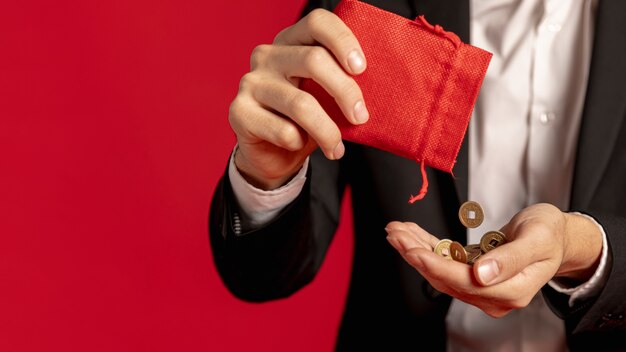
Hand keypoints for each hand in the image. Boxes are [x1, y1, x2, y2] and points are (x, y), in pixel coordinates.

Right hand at [228, 9, 368, 189]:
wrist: (270, 153)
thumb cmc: (304, 120)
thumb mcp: (325, 95)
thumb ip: (342, 82)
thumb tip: (382, 85)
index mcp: (291, 41)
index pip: (317, 22)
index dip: (342, 40)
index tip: (361, 68)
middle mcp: (267, 55)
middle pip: (314, 60)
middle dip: (345, 91)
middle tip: (361, 116)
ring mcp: (250, 82)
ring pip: (300, 103)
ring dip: (327, 130)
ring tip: (337, 148)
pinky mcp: (239, 111)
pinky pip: (282, 130)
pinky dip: (299, 142)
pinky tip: (300, 146)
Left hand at [385, 203, 602, 316]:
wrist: (555, 236)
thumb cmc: (549, 234)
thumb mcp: (537, 239)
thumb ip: (511, 260)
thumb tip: (483, 275)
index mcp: (511, 290)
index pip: (463, 281)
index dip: (434, 264)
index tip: (411, 248)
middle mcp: (493, 294)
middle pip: (445, 277)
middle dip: (416, 254)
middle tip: (394, 233)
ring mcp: (482, 287)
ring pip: (440, 270)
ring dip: (416, 249)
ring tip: (396, 230)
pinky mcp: (473, 276)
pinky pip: (445, 262)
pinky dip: (427, 247)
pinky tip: (411, 234)